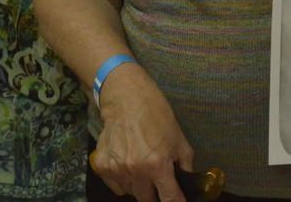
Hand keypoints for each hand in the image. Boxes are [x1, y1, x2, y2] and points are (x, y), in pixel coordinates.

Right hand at [89, 65, 193, 200]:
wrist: (126, 99)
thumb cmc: (156, 116)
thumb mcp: (179, 140)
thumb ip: (186, 167)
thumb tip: (188, 184)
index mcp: (158, 165)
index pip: (170, 200)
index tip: (176, 201)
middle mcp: (136, 171)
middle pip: (147, 201)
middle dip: (155, 194)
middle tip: (157, 181)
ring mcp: (117, 169)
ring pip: (131, 193)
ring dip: (138, 187)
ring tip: (140, 168)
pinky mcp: (103, 166)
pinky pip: (116, 187)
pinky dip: (122, 181)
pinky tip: (126, 165)